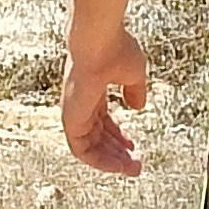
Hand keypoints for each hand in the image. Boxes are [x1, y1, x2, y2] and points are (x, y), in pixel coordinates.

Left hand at [61, 30, 150, 176]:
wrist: (98, 39)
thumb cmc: (115, 48)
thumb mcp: (133, 73)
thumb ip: (135, 91)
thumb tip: (137, 108)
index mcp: (92, 90)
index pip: (101, 120)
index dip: (116, 135)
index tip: (132, 145)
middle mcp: (80, 103)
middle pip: (96, 136)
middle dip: (116, 152)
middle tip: (135, 165)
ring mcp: (74, 111)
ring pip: (89, 147)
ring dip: (109, 161)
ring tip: (131, 169)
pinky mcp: (70, 119)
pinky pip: (81, 150)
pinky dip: (99, 161)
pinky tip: (118, 166)